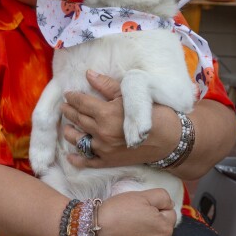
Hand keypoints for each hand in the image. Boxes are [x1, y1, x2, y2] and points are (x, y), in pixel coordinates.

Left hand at [62, 70, 176, 167]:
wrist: (171, 140)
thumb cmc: (154, 113)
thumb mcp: (130, 96)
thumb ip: (107, 85)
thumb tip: (88, 74)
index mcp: (106, 113)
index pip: (82, 103)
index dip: (73, 97)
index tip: (68, 94)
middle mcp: (101, 132)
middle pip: (78, 119)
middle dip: (69, 112)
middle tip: (64, 106)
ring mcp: (103, 149)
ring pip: (78, 140)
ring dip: (69, 132)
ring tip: (66, 127)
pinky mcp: (109, 161)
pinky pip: (88, 162)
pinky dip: (77, 159)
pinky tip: (70, 156)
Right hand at [94, 189, 176, 235]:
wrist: (93, 232)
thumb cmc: (117, 212)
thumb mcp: (141, 196)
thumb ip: (162, 197)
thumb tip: (170, 205)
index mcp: (165, 227)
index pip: (168, 215)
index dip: (154, 210)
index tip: (139, 211)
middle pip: (164, 233)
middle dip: (154, 227)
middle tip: (134, 223)